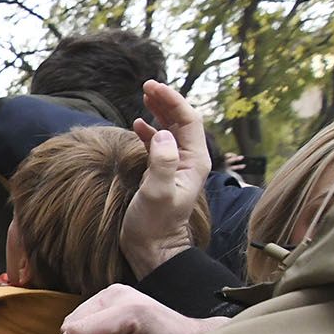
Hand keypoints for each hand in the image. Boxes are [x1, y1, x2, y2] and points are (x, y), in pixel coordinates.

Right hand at [121, 81, 212, 277]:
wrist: (152, 248)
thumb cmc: (154, 224)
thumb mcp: (157, 193)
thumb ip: (162, 163)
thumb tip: (161, 134)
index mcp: (194, 162)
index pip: (188, 120)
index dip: (172, 100)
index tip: (153, 87)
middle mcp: (189, 160)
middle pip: (182, 120)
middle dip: (166, 100)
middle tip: (147, 85)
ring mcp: (177, 166)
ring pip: (172, 129)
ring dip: (159, 111)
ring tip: (144, 95)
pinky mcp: (163, 172)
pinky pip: (160, 143)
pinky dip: (150, 129)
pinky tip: (139, 123)